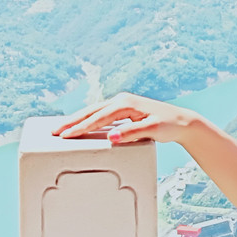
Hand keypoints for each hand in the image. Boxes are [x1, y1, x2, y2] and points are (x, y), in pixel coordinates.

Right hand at [51, 92, 200, 146]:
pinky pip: (100, 114)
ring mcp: (122, 104)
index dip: (81, 127)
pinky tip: (80, 125)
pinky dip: (88, 119)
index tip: (66, 135)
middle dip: (72, 121)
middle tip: (54, 131)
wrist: (182, 122)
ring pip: (94, 111)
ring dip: (77, 120)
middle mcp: (122, 100)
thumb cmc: (169, 125)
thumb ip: (132, 133)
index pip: (99, 117)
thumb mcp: (152, 130)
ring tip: (60, 129)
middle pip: (91, 111)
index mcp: (126, 103)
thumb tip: (112, 136)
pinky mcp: (124, 110)